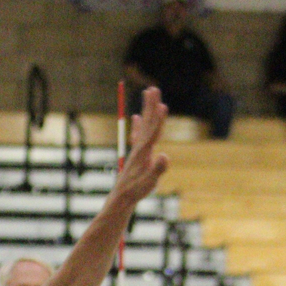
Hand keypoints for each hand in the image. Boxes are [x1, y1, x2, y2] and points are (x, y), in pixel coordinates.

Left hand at [114, 87, 169, 205]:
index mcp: (143, 152)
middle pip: (147, 122)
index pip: (153, 132)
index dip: (158, 119)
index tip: (161, 104)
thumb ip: (158, 169)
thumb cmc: (136, 191)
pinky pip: (138, 135)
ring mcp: (137, 149)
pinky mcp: (135, 154)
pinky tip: (136, 117)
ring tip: (148, 93)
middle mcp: (139, 147)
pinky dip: (138, 125)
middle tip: (153, 88)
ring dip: (147, 109)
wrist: (121, 197)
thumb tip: (165, 156)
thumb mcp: (150, 182)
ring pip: (143, 124)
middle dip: (151, 105)